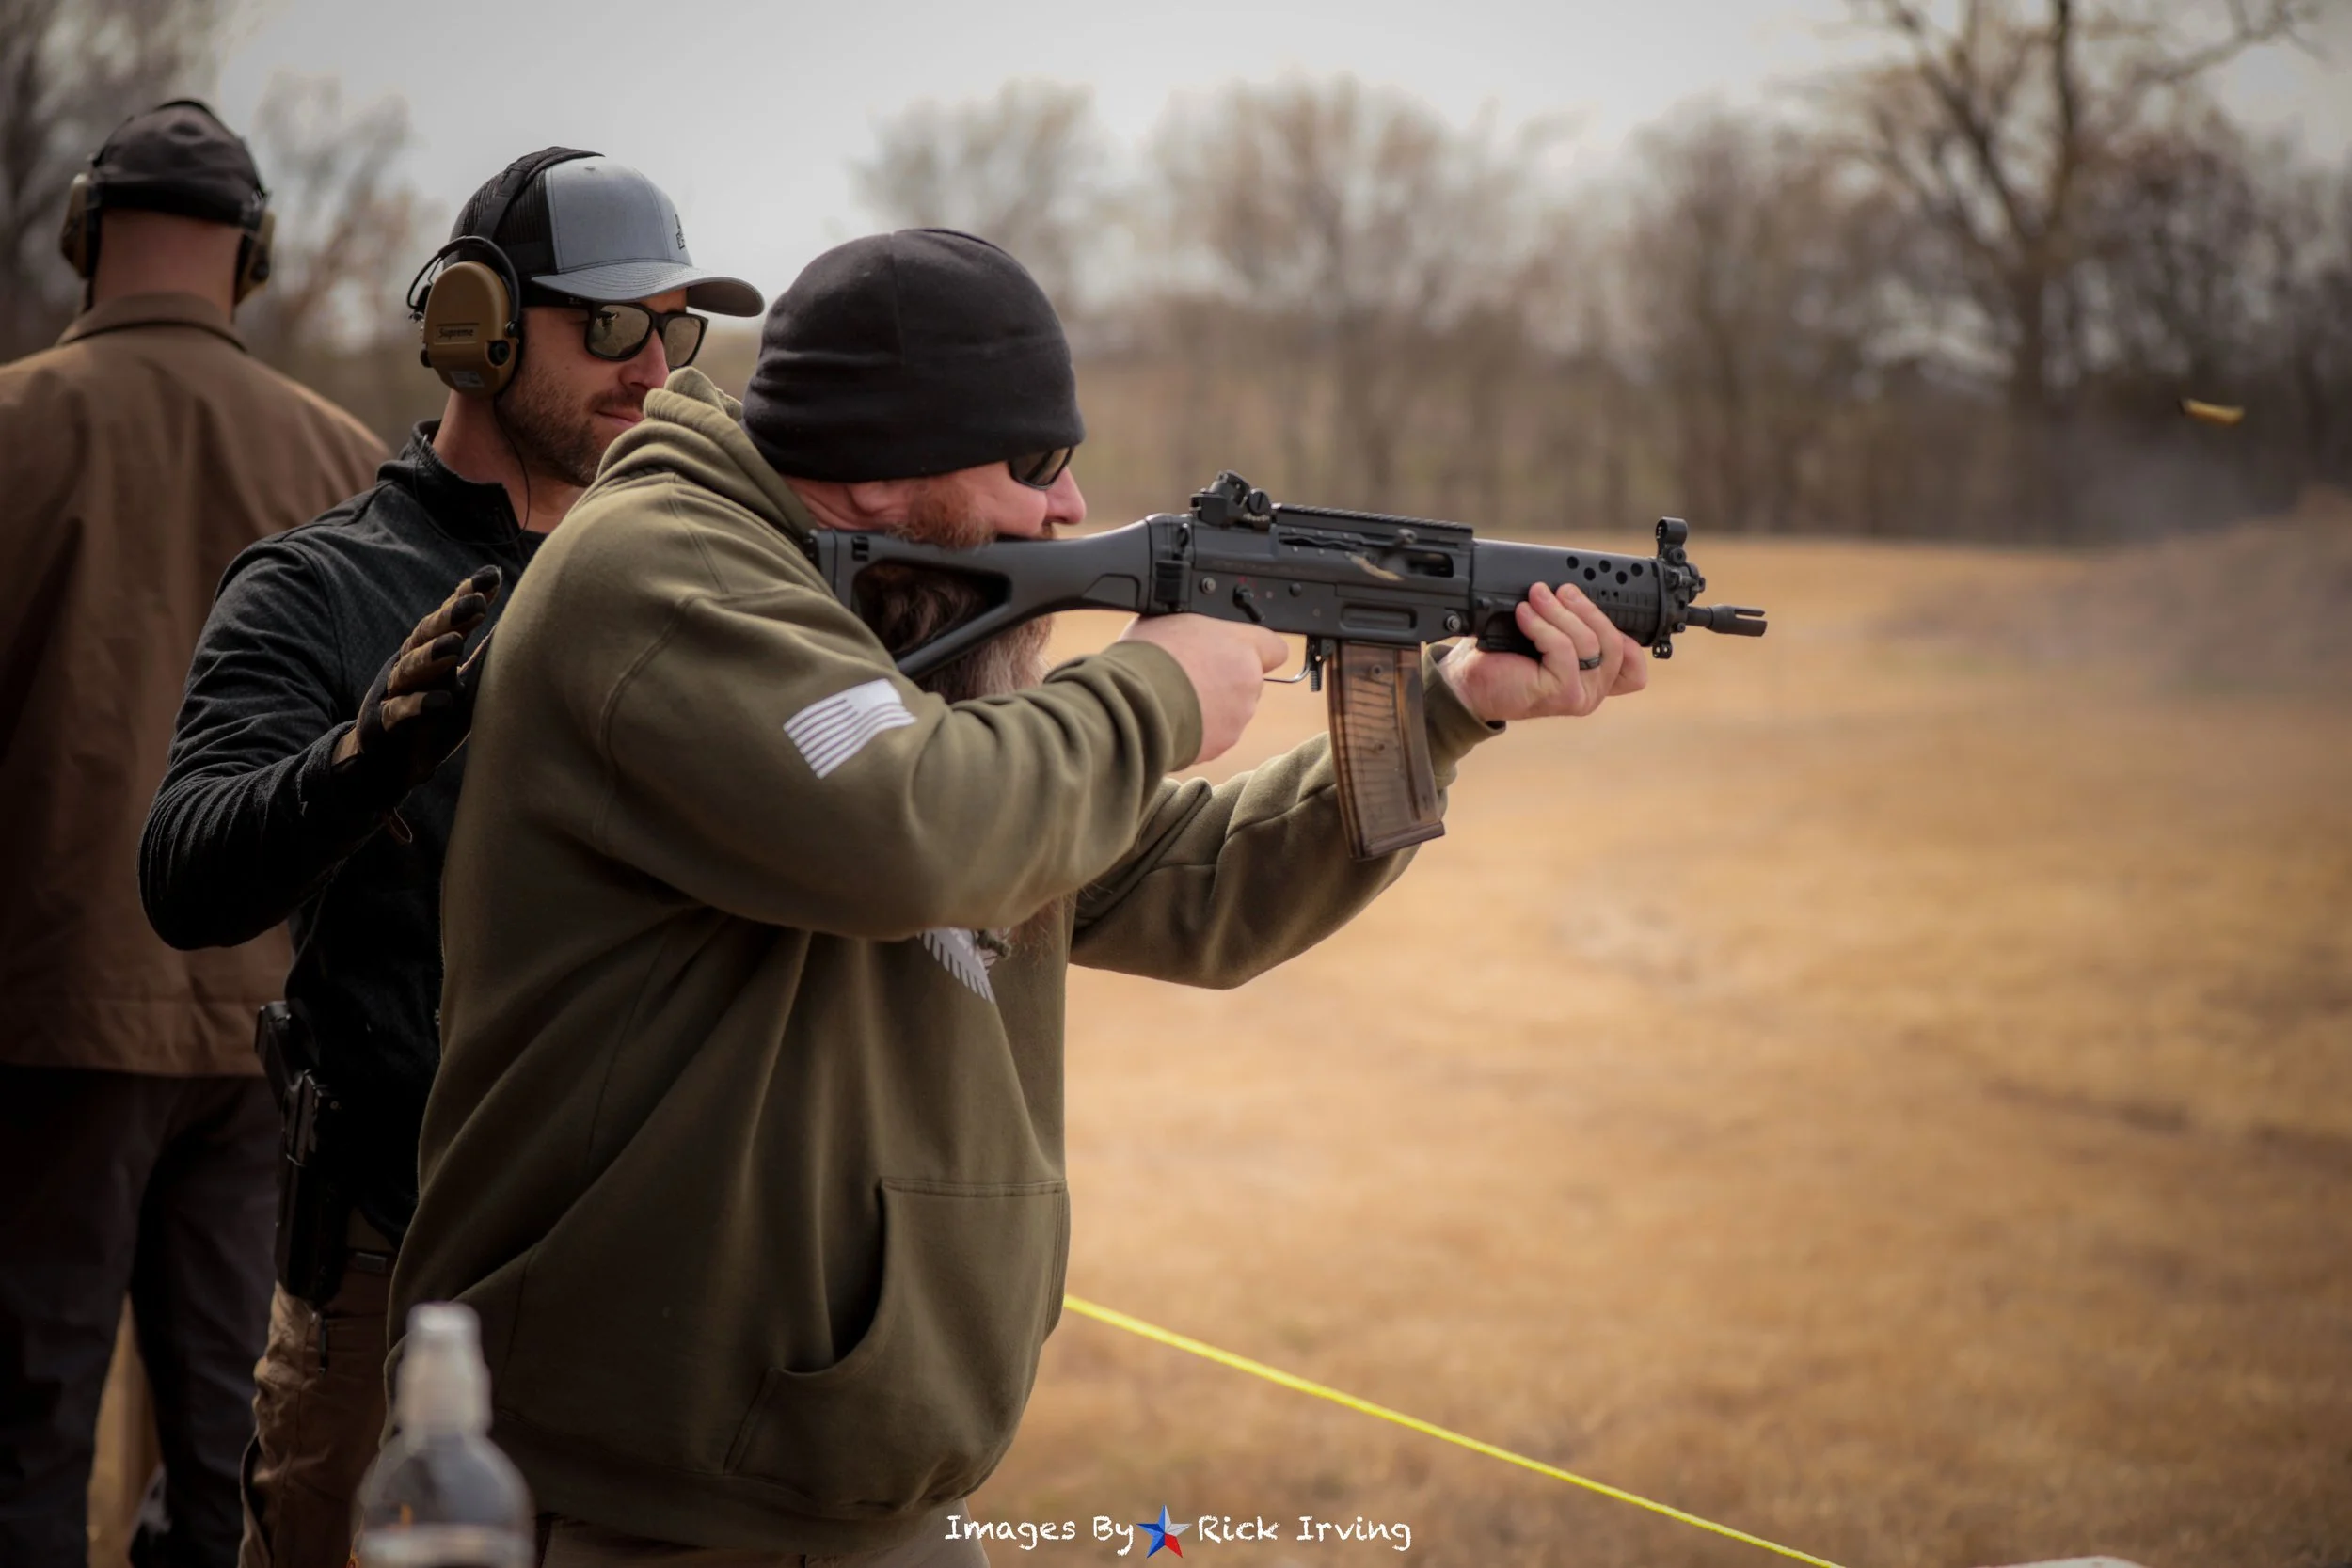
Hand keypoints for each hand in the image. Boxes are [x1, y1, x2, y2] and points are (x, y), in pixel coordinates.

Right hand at [331, 567, 502, 803]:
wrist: (388, 764)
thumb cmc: (434, 716)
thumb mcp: (467, 687)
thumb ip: (487, 658)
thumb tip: (522, 625)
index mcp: (432, 653)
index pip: (450, 619)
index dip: (467, 595)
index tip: (491, 575)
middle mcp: (412, 666)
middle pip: (427, 635)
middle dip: (450, 617)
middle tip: (476, 602)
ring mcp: (395, 693)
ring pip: (410, 669)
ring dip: (431, 655)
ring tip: (454, 645)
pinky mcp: (384, 725)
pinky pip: (399, 712)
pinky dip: (418, 706)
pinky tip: (441, 702)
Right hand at [1116, 614, 1286, 765]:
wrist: (1133, 703)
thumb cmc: (1148, 657)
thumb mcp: (1170, 621)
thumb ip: (1197, 631)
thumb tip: (1190, 636)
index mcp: (1242, 646)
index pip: (1275, 648)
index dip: (1256, 651)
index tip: (1238, 654)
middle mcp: (1248, 683)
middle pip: (1247, 682)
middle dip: (1225, 682)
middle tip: (1190, 677)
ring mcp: (1237, 717)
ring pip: (1231, 711)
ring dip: (1211, 708)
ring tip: (1175, 699)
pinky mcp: (1220, 744)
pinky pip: (1213, 735)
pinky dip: (1197, 730)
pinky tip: (1172, 718)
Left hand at [1438, 581, 1648, 722]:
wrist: (1469, 683)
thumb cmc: (1504, 657)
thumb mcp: (1547, 637)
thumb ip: (1573, 626)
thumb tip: (1578, 589)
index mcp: (1594, 680)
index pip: (1634, 669)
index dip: (1630, 636)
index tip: (1604, 600)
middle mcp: (1593, 692)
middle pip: (1615, 644)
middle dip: (1588, 609)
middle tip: (1562, 590)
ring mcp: (1580, 696)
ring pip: (1589, 643)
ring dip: (1561, 612)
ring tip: (1537, 596)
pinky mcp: (1562, 694)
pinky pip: (1564, 649)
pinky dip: (1543, 626)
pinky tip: (1524, 614)